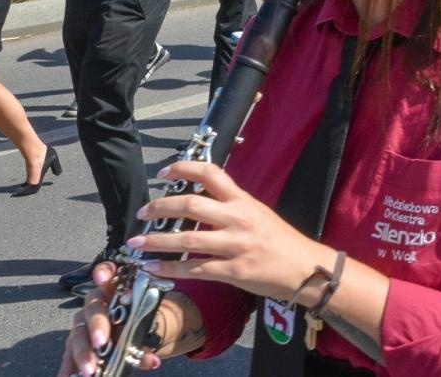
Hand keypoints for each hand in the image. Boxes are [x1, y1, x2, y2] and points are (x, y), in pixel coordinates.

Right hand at [57, 261, 161, 375]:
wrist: (143, 336)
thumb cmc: (146, 322)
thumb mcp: (152, 326)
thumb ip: (147, 338)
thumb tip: (150, 359)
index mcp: (117, 291)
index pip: (109, 274)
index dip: (104, 273)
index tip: (102, 277)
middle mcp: (97, 305)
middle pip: (93, 309)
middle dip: (97, 325)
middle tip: (101, 342)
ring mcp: (84, 325)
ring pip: (78, 334)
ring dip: (83, 353)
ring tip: (90, 370)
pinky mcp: (76, 344)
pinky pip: (69, 355)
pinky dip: (68, 367)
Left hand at [126, 161, 327, 300]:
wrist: (304, 268)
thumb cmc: (280, 240)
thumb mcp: (258, 212)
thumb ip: (231, 205)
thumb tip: (200, 201)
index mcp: (242, 200)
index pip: (211, 173)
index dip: (184, 168)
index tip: (163, 172)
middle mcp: (237, 219)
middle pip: (190, 205)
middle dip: (160, 207)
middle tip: (142, 213)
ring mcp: (235, 245)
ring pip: (187, 240)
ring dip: (156, 241)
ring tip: (136, 243)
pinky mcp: (233, 271)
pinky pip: (195, 270)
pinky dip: (170, 269)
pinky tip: (153, 268)